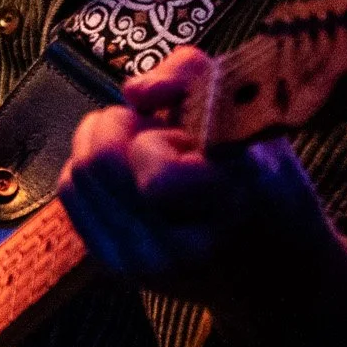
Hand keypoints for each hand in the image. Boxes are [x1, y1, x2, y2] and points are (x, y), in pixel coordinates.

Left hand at [58, 46, 346, 346]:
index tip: (187, 133)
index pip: (158, 176)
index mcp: (231, 203)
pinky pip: (70, 191)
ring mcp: (145, 263)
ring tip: (148, 154)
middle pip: (100, 161)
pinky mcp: (115, 265)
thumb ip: (193, 73)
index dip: (162, 135)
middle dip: (122, 126)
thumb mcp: (252, 113)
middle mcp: (183, 247)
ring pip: (79, 171)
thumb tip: (136, 93)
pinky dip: (91, 171)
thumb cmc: (264, 181)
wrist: (275, 273)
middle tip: (159, 131)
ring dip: (104, 144)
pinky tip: (129, 176)